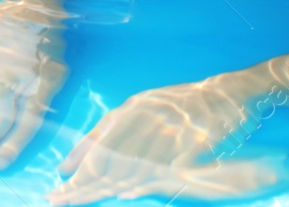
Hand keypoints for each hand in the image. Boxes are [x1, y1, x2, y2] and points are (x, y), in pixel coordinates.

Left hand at [50, 76, 283, 204]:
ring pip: (131, 165)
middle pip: (108, 158)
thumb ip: (109, 130)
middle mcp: (146, 118)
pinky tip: (127, 193)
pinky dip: (144, 181)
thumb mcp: (142, 107)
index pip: (98, 144)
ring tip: (82, 199)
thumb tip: (75, 158)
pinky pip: (164, 167)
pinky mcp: (189, 144)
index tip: (58, 186)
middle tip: (60, 199)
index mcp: (132, 109)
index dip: (76, 166)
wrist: (230, 93)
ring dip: (106, 186)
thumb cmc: (183, 104)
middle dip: (83, 181)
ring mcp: (168, 130)